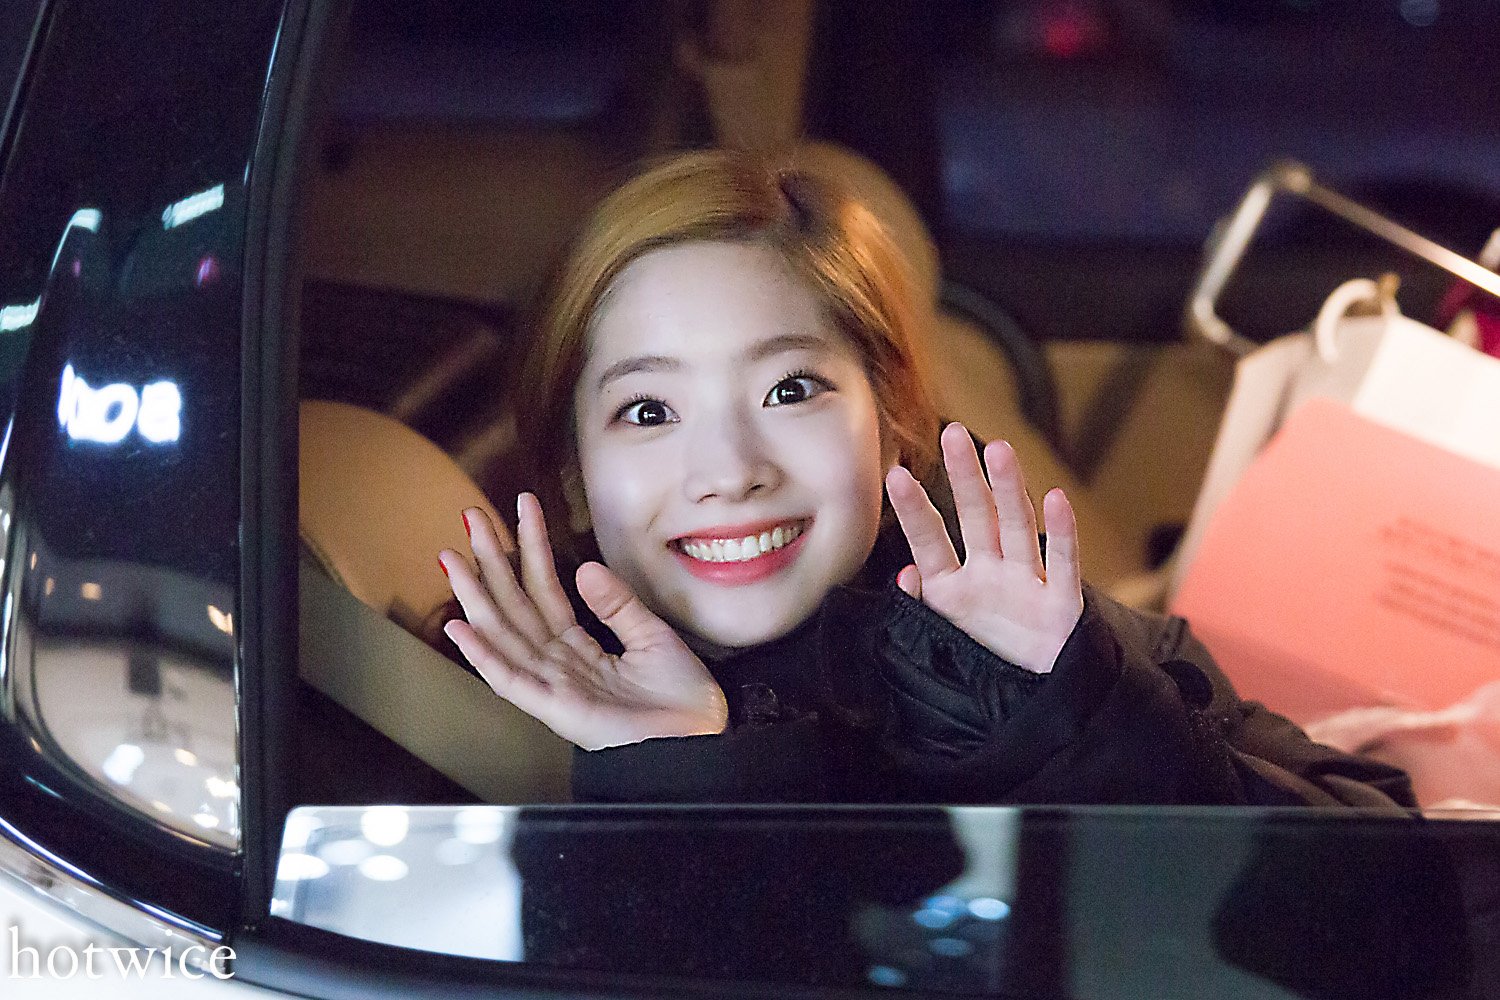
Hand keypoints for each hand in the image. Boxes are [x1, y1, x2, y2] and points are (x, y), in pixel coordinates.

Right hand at [440, 495, 727, 749]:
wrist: (700, 741)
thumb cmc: (679, 699)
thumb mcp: (652, 636)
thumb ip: (618, 605)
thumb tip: (584, 567)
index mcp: (580, 648)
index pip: (545, 588)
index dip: (529, 547)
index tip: (520, 506)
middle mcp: (558, 665)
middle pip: (514, 604)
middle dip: (490, 560)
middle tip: (469, 516)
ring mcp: (552, 687)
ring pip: (503, 634)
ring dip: (474, 596)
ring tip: (449, 557)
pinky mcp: (556, 709)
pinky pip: (511, 680)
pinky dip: (483, 655)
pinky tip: (460, 626)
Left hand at [885, 423, 1082, 673]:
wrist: (1036, 708)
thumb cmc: (986, 669)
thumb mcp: (943, 639)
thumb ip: (923, 606)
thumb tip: (906, 574)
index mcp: (954, 586)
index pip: (930, 540)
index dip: (914, 510)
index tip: (895, 475)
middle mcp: (991, 574)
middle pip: (977, 517)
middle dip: (965, 477)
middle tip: (952, 434)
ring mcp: (1026, 584)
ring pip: (1017, 527)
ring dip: (1009, 489)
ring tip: (998, 451)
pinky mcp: (1061, 604)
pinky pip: (1063, 564)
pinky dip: (1061, 534)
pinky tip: (1056, 499)